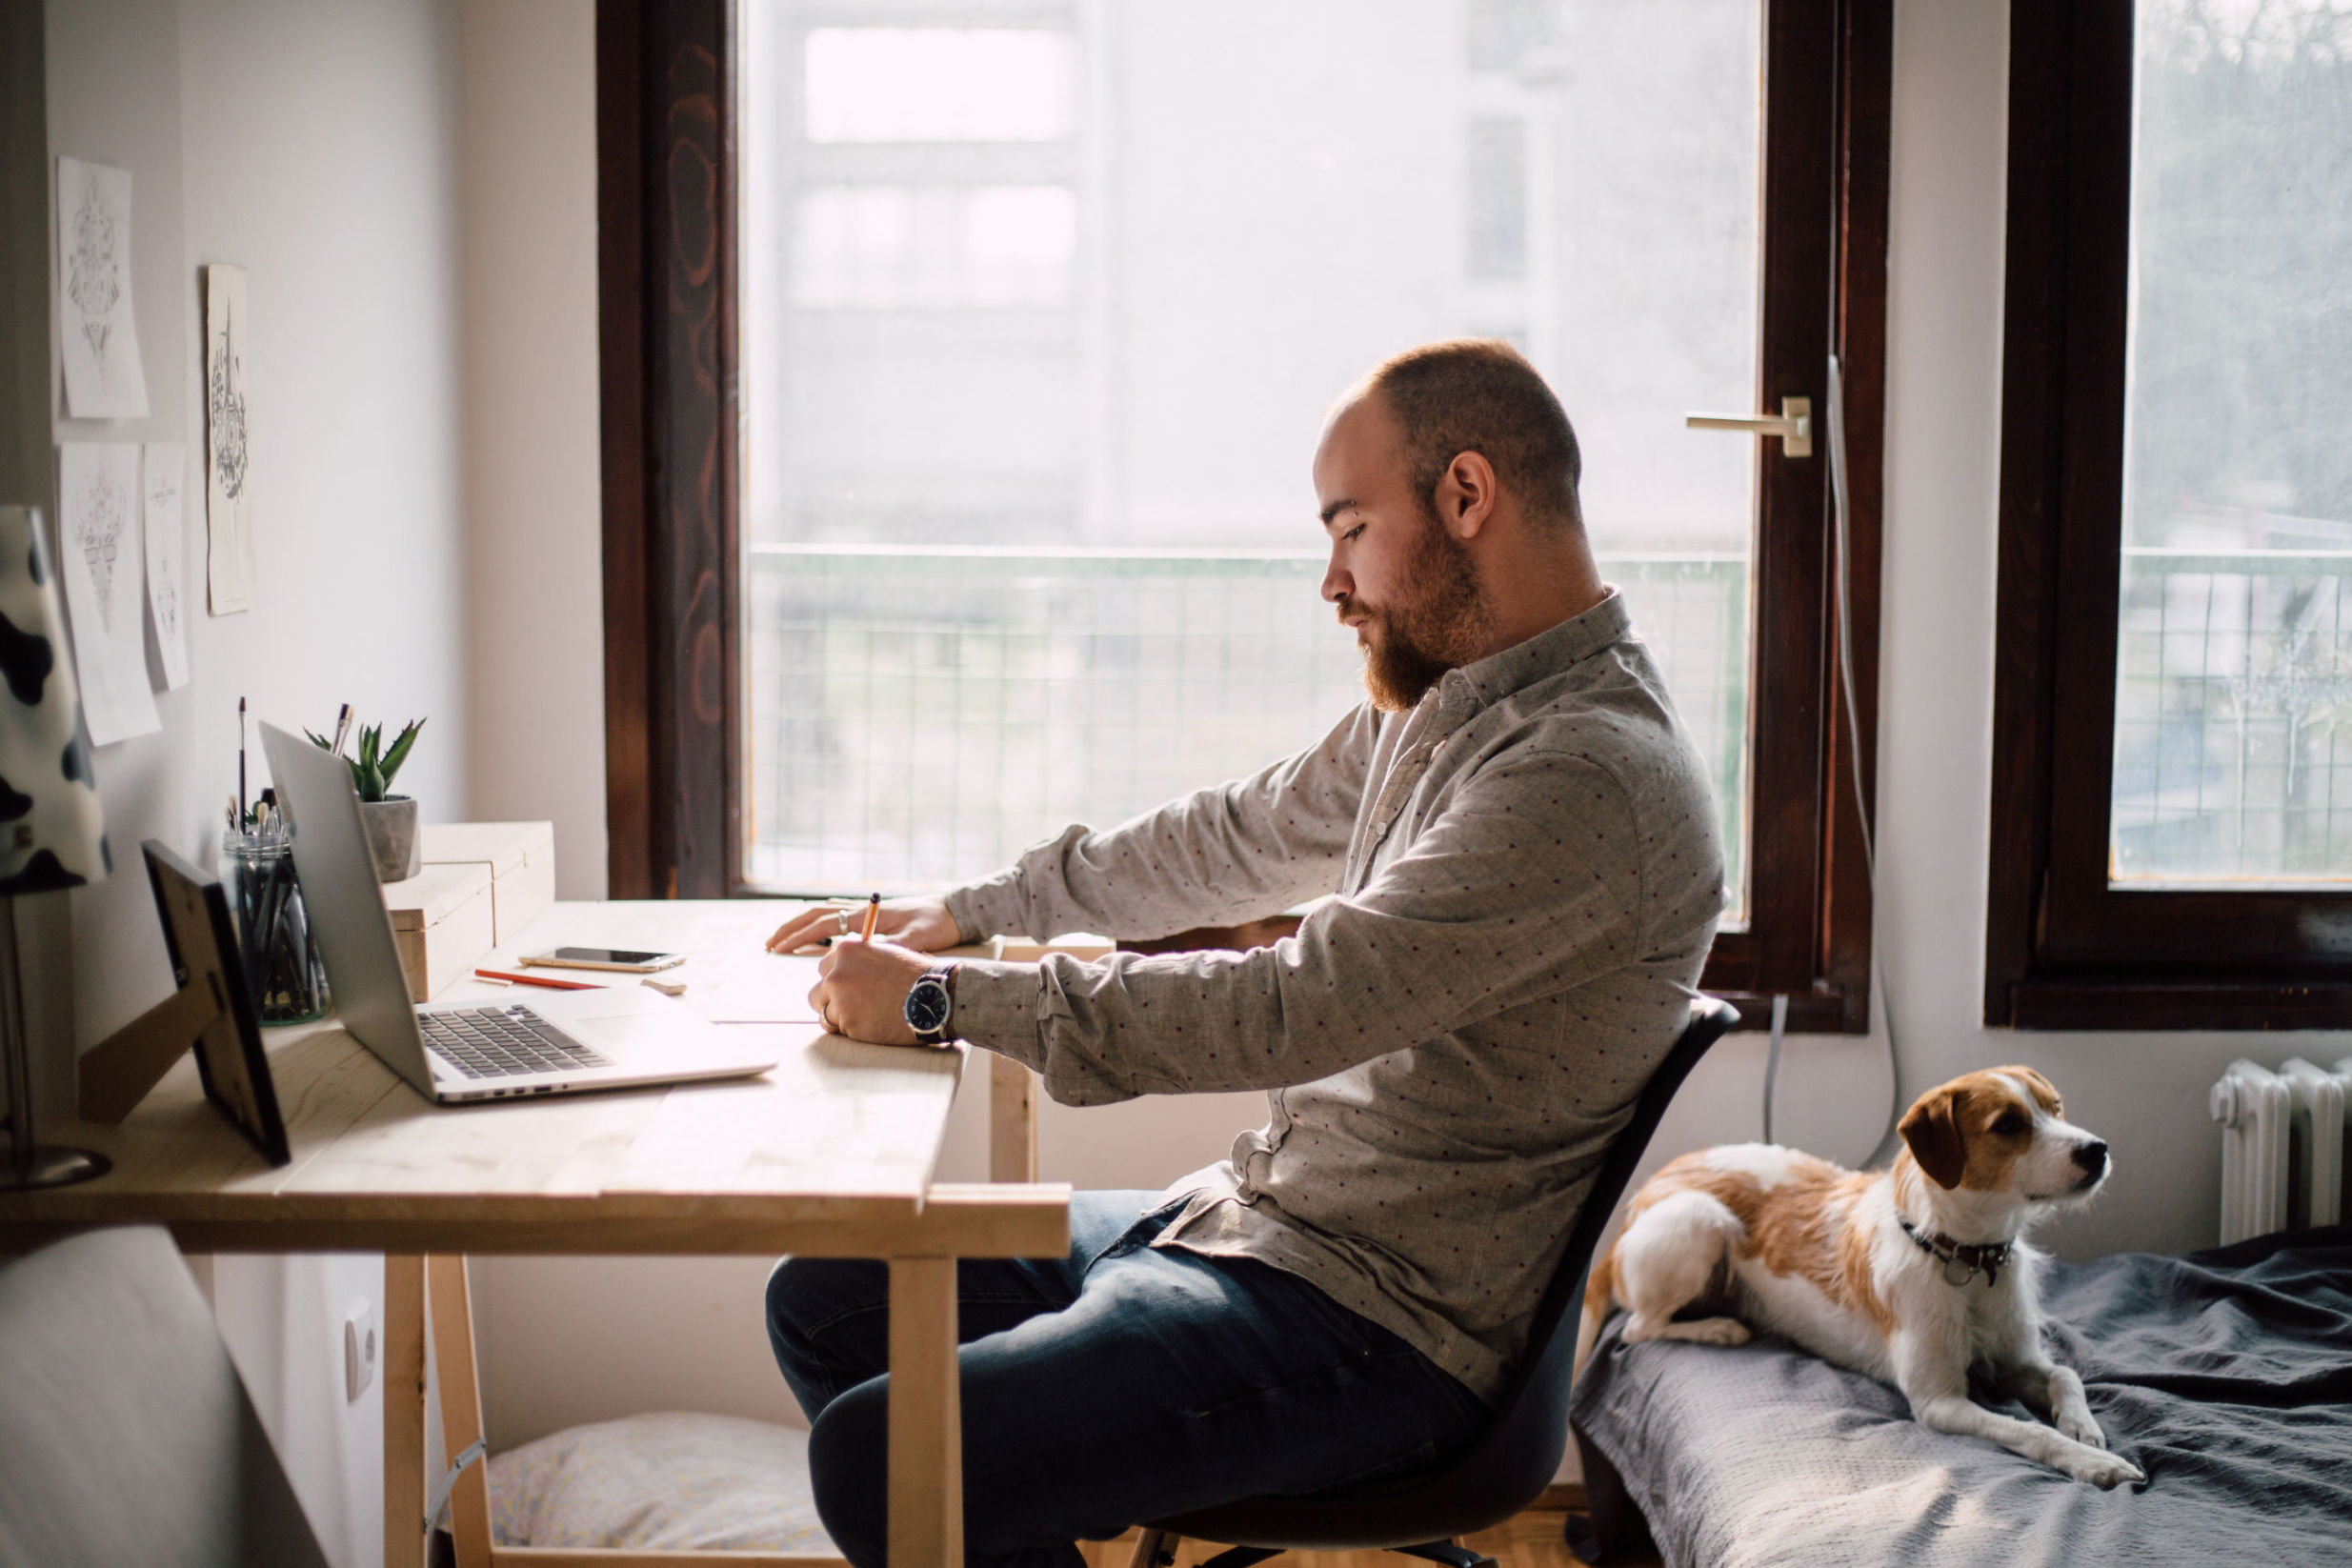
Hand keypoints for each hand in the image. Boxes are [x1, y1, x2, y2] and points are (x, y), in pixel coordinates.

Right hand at [766, 896, 962, 955]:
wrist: (952, 911)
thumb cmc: (935, 924)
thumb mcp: (916, 939)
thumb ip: (892, 950)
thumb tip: (871, 959)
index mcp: (866, 915)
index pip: (823, 925)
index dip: (799, 937)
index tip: (779, 947)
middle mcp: (861, 910)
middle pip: (816, 914)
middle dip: (791, 928)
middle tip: (770, 944)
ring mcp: (865, 912)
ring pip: (824, 913)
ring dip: (801, 924)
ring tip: (783, 938)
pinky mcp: (871, 917)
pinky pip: (836, 917)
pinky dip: (818, 924)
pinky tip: (814, 934)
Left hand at [808, 937, 935, 1045]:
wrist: (934, 997)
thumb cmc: (915, 974)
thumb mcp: (884, 953)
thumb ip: (860, 960)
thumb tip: (844, 969)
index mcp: (846, 951)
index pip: (824, 967)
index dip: (837, 977)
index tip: (849, 985)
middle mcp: (836, 974)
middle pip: (817, 991)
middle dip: (831, 999)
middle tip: (853, 1005)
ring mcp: (840, 1001)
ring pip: (824, 1013)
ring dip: (839, 1016)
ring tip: (865, 1016)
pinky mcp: (849, 1025)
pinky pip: (840, 1030)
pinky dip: (853, 1030)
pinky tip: (873, 1024)